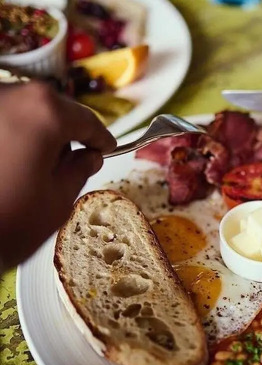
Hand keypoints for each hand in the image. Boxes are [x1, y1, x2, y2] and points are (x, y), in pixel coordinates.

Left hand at [0, 82, 115, 268]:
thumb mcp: (59, 199)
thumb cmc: (7, 224)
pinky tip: (14, 162)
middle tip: (78, 155)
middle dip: (66, 131)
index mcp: (43, 115)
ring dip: (37, 132)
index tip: (106, 147)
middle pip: (51, 107)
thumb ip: (80, 169)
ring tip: (41, 164)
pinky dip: (12, 136)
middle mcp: (9, 98)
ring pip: (22, 110)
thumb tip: (88, 157)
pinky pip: (2, 121)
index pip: (85, 119)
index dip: (100, 136)